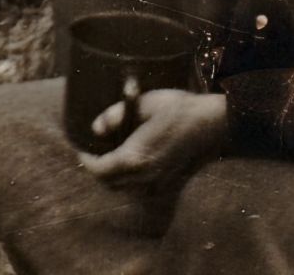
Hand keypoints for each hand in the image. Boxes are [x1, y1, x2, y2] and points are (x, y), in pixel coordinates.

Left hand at [77, 89, 228, 190]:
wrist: (212, 125)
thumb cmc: (178, 109)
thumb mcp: (143, 103)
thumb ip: (114, 115)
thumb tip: (96, 129)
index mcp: (134, 158)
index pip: (98, 169)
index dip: (85, 159)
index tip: (81, 148)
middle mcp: (144, 177)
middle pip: (108, 182)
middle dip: (98, 168)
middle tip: (93, 151)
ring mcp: (157, 185)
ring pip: (124, 189)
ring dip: (113, 176)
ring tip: (111, 155)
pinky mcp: (168, 186)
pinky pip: (140, 189)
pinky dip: (130, 180)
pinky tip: (133, 162)